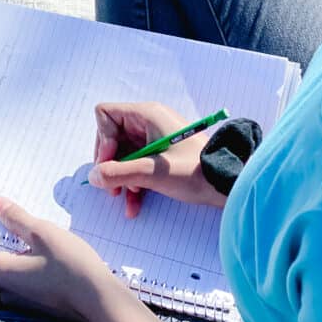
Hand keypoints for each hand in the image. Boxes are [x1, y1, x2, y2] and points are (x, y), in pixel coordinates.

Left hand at [0, 196, 119, 321]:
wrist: (101, 302)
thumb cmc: (70, 266)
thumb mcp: (41, 233)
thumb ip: (16, 218)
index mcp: (0, 272)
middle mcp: (5, 289)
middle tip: (11, 213)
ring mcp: (22, 299)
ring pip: (11, 267)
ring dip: (17, 249)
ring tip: (33, 228)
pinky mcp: (38, 302)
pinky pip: (26, 277)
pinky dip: (30, 261)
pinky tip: (48, 250)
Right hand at [89, 101, 225, 215]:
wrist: (227, 184)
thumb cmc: (194, 171)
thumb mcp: (152, 173)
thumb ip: (118, 173)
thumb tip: (93, 177)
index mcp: (147, 115)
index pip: (106, 115)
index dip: (102, 139)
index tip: (109, 163)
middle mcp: (148, 123)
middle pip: (111, 137)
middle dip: (109, 163)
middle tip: (110, 186)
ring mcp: (154, 139)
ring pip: (123, 155)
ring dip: (119, 177)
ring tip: (120, 197)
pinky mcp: (161, 156)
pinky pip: (136, 165)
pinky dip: (132, 183)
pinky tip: (133, 206)